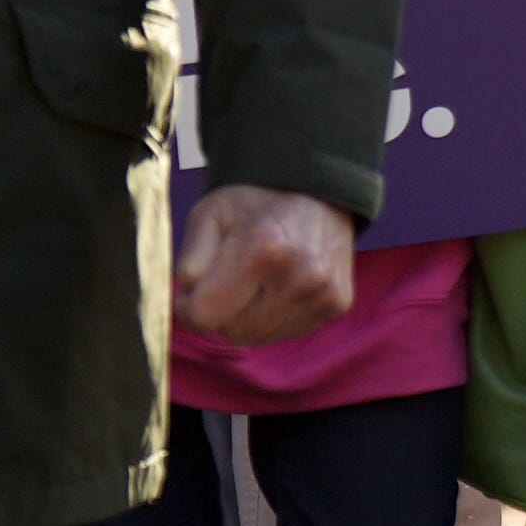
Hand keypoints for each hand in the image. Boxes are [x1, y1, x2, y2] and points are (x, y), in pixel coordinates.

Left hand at [174, 182, 357, 345]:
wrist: (318, 189)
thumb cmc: (256, 203)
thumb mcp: (210, 214)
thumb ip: (190, 258)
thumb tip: (188, 297)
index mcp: (262, 249)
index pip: (204, 316)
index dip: (188, 307)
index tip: (192, 291)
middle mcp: (299, 275)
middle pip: (232, 331)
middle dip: (222, 311)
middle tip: (231, 278)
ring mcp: (322, 292)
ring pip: (260, 336)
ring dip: (250, 315)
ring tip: (259, 279)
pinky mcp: (337, 303)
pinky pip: (288, 332)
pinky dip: (277, 315)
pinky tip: (282, 284)